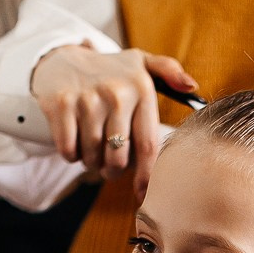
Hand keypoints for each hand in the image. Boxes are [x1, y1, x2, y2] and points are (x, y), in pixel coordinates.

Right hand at [31, 44, 198, 199]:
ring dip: (91, 162)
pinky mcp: (61, 105)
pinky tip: (74, 139)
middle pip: (118, 159)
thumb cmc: (110, 72)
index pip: (148, 145)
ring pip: (93, 157)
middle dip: (113, 170)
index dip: (146, 177)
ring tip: (92, 148)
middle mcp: (116, 92)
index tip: (142, 194)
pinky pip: (69, 151)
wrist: (63, 58)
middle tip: (109, 164)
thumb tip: (192, 87)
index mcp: (141, 88)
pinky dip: (71, 154)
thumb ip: (168, 72)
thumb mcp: (140, 64)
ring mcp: (87, 98)